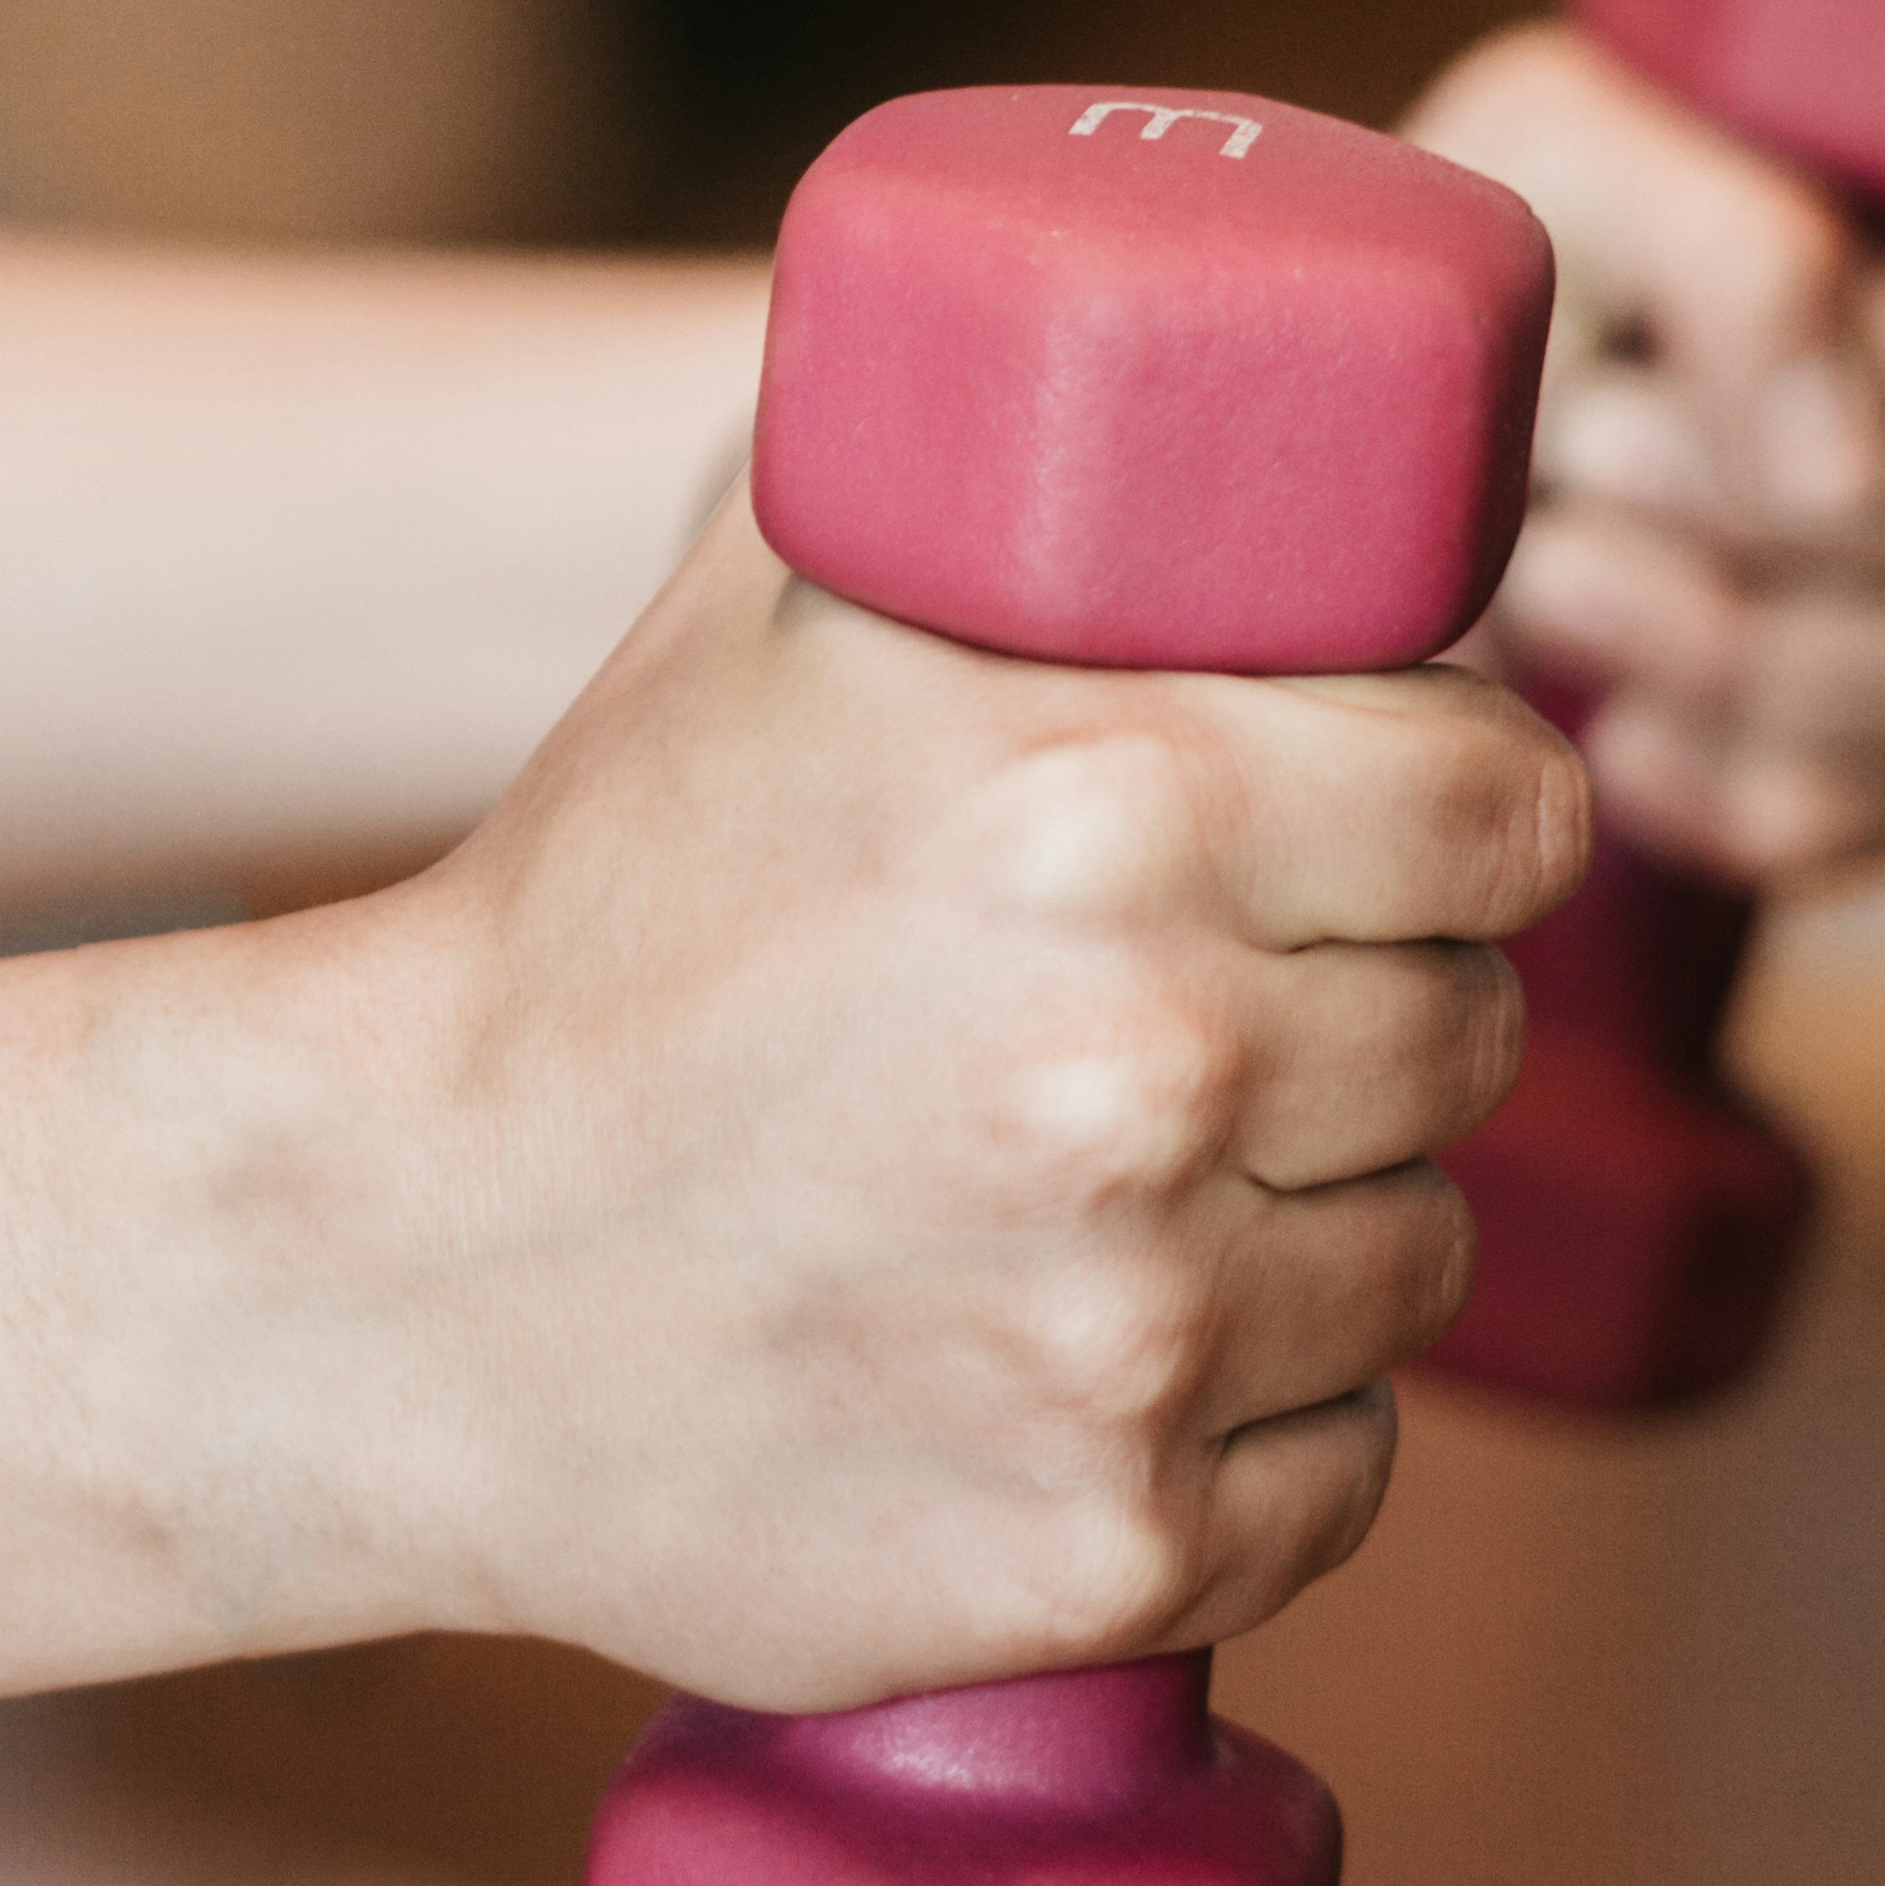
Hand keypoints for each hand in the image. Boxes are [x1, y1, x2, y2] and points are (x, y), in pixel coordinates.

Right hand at [250, 495, 1583, 1715]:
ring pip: (1415, 1256)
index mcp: (1117, 801)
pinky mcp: (1109, 1544)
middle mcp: (1156, 1062)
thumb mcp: (774, 615)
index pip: (1511, 806)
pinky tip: (1100, 1350)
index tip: (1392, 838)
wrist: (374, 1266)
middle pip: (1475, 1028)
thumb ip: (997, 466)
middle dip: (1372, 1009)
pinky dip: (1258, 1424)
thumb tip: (1206, 341)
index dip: (1461, 814)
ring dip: (1320, 1216)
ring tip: (1127, 1181)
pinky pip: (1340, 1468)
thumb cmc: (592, 913)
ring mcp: (1137, 1328)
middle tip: (1212, 1009)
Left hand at [1406, 21, 1884, 889]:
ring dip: (1705, 621)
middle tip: (1584, 436)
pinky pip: (1855, 819)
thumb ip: (1734, 241)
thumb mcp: (1558, 152)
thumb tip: (1845, 459)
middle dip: (1761, 479)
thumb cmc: (1467, 271)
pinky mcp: (1844, 774)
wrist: (1327, 467)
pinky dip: (1703, 779)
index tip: (1804, 328)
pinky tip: (1596, 719)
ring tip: (1543, 562)